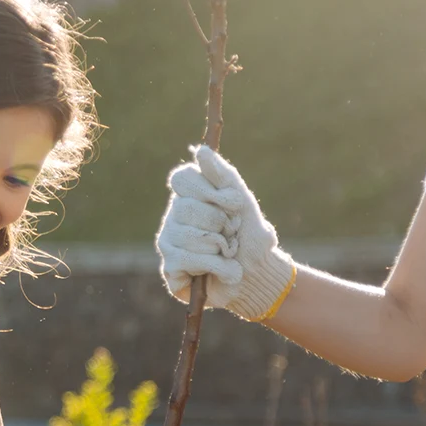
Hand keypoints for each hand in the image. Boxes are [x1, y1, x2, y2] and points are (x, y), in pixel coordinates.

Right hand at [156, 144, 296, 320]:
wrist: (258, 274)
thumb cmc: (249, 235)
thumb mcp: (241, 199)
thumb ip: (222, 174)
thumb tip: (200, 150)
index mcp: (188, 196)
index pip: (181, 179)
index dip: (209, 191)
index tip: (233, 203)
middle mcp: (173, 217)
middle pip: (185, 208)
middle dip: (220, 223)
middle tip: (232, 233)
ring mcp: (168, 243)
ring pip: (188, 235)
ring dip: (221, 248)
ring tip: (228, 254)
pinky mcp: (170, 269)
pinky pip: (187, 259)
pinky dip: (216, 266)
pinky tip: (221, 271)